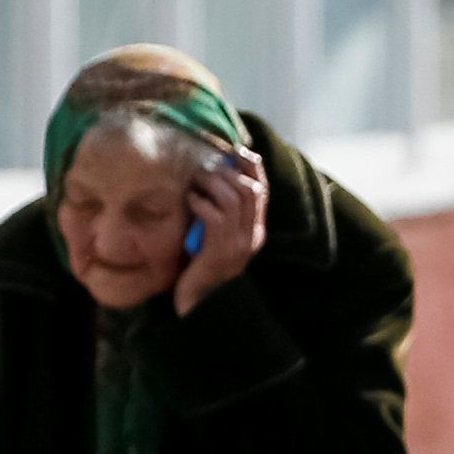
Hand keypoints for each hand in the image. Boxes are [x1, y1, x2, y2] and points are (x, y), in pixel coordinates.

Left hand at [172, 147, 270, 317]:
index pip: (263, 190)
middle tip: (206, 166)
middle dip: (228, 171)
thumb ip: (219, 212)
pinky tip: (190, 200)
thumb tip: (210, 175)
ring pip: (235, 198)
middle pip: (251, 190)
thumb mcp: (215, 236)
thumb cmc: (201, 267)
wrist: (199, 303)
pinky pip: (215, 215)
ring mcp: (238, 244)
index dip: (252, 166)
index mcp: (255, 231)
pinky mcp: (220, 251)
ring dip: (213, 183)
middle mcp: (252, 236)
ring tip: (196, 179)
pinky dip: (201, 202)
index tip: (236, 149)